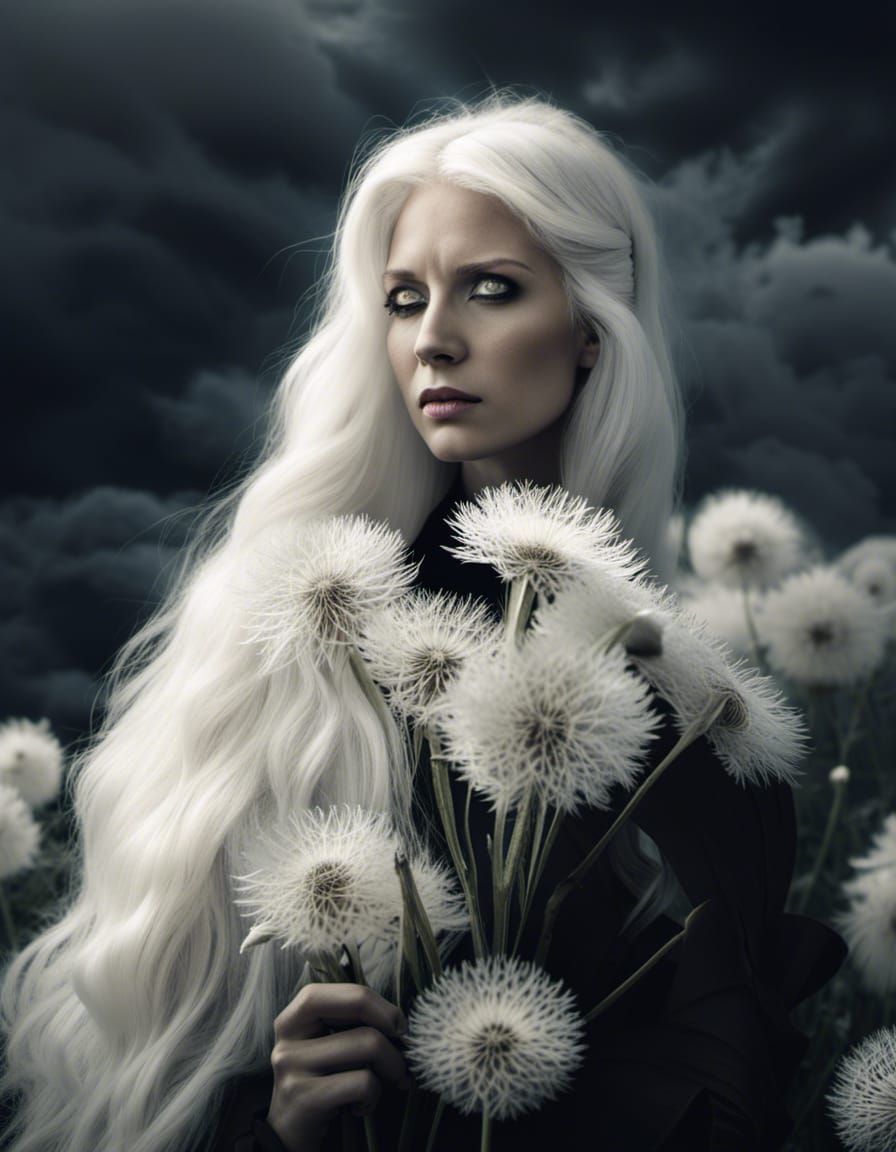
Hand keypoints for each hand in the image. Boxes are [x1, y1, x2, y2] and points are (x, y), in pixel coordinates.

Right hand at [265, 982, 409, 1151]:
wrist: (288, 1134)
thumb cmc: (321, 1082)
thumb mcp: (327, 1046)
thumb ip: (351, 1025)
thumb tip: (400, 1021)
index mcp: (295, 1016)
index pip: (343, 990)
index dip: (378, 1002)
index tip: (398, 1024)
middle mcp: (288, 1036)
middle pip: (359, 1010)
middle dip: (392, 1033)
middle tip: (404, 1056)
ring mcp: (292, 1067)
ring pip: (368, 1045)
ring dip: (392, 1067)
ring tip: (388, 1082)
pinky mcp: (305, 1098)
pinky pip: (363, 1083)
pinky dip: (374, 1096)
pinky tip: (361, 1106)